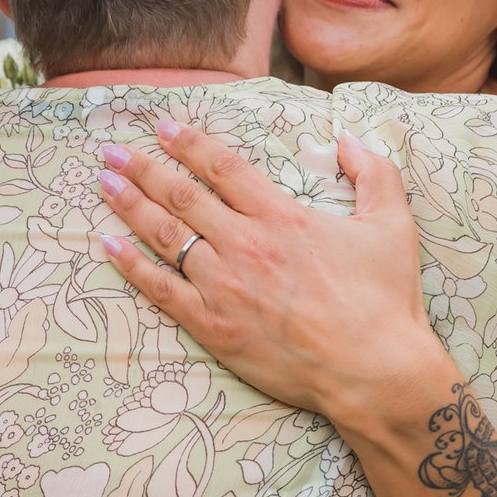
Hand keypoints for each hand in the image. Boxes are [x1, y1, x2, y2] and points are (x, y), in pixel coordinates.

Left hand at [93, 119, 452, 425]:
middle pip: (182, 195)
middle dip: (143, 168)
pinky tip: (108, 246)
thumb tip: (349, 139)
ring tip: (103, 183)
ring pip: (164, 236)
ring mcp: (224, 286)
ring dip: (130, 206)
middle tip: (112, 151)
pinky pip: (160, 289)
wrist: (373, 371)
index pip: (223, 167)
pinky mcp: (214, 326)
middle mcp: (245, 245)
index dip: (189, 142)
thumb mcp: (393, 225)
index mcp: (282, 217)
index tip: (163, 126)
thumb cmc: (385, 301)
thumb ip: (375, 174)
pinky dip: (131, 265)